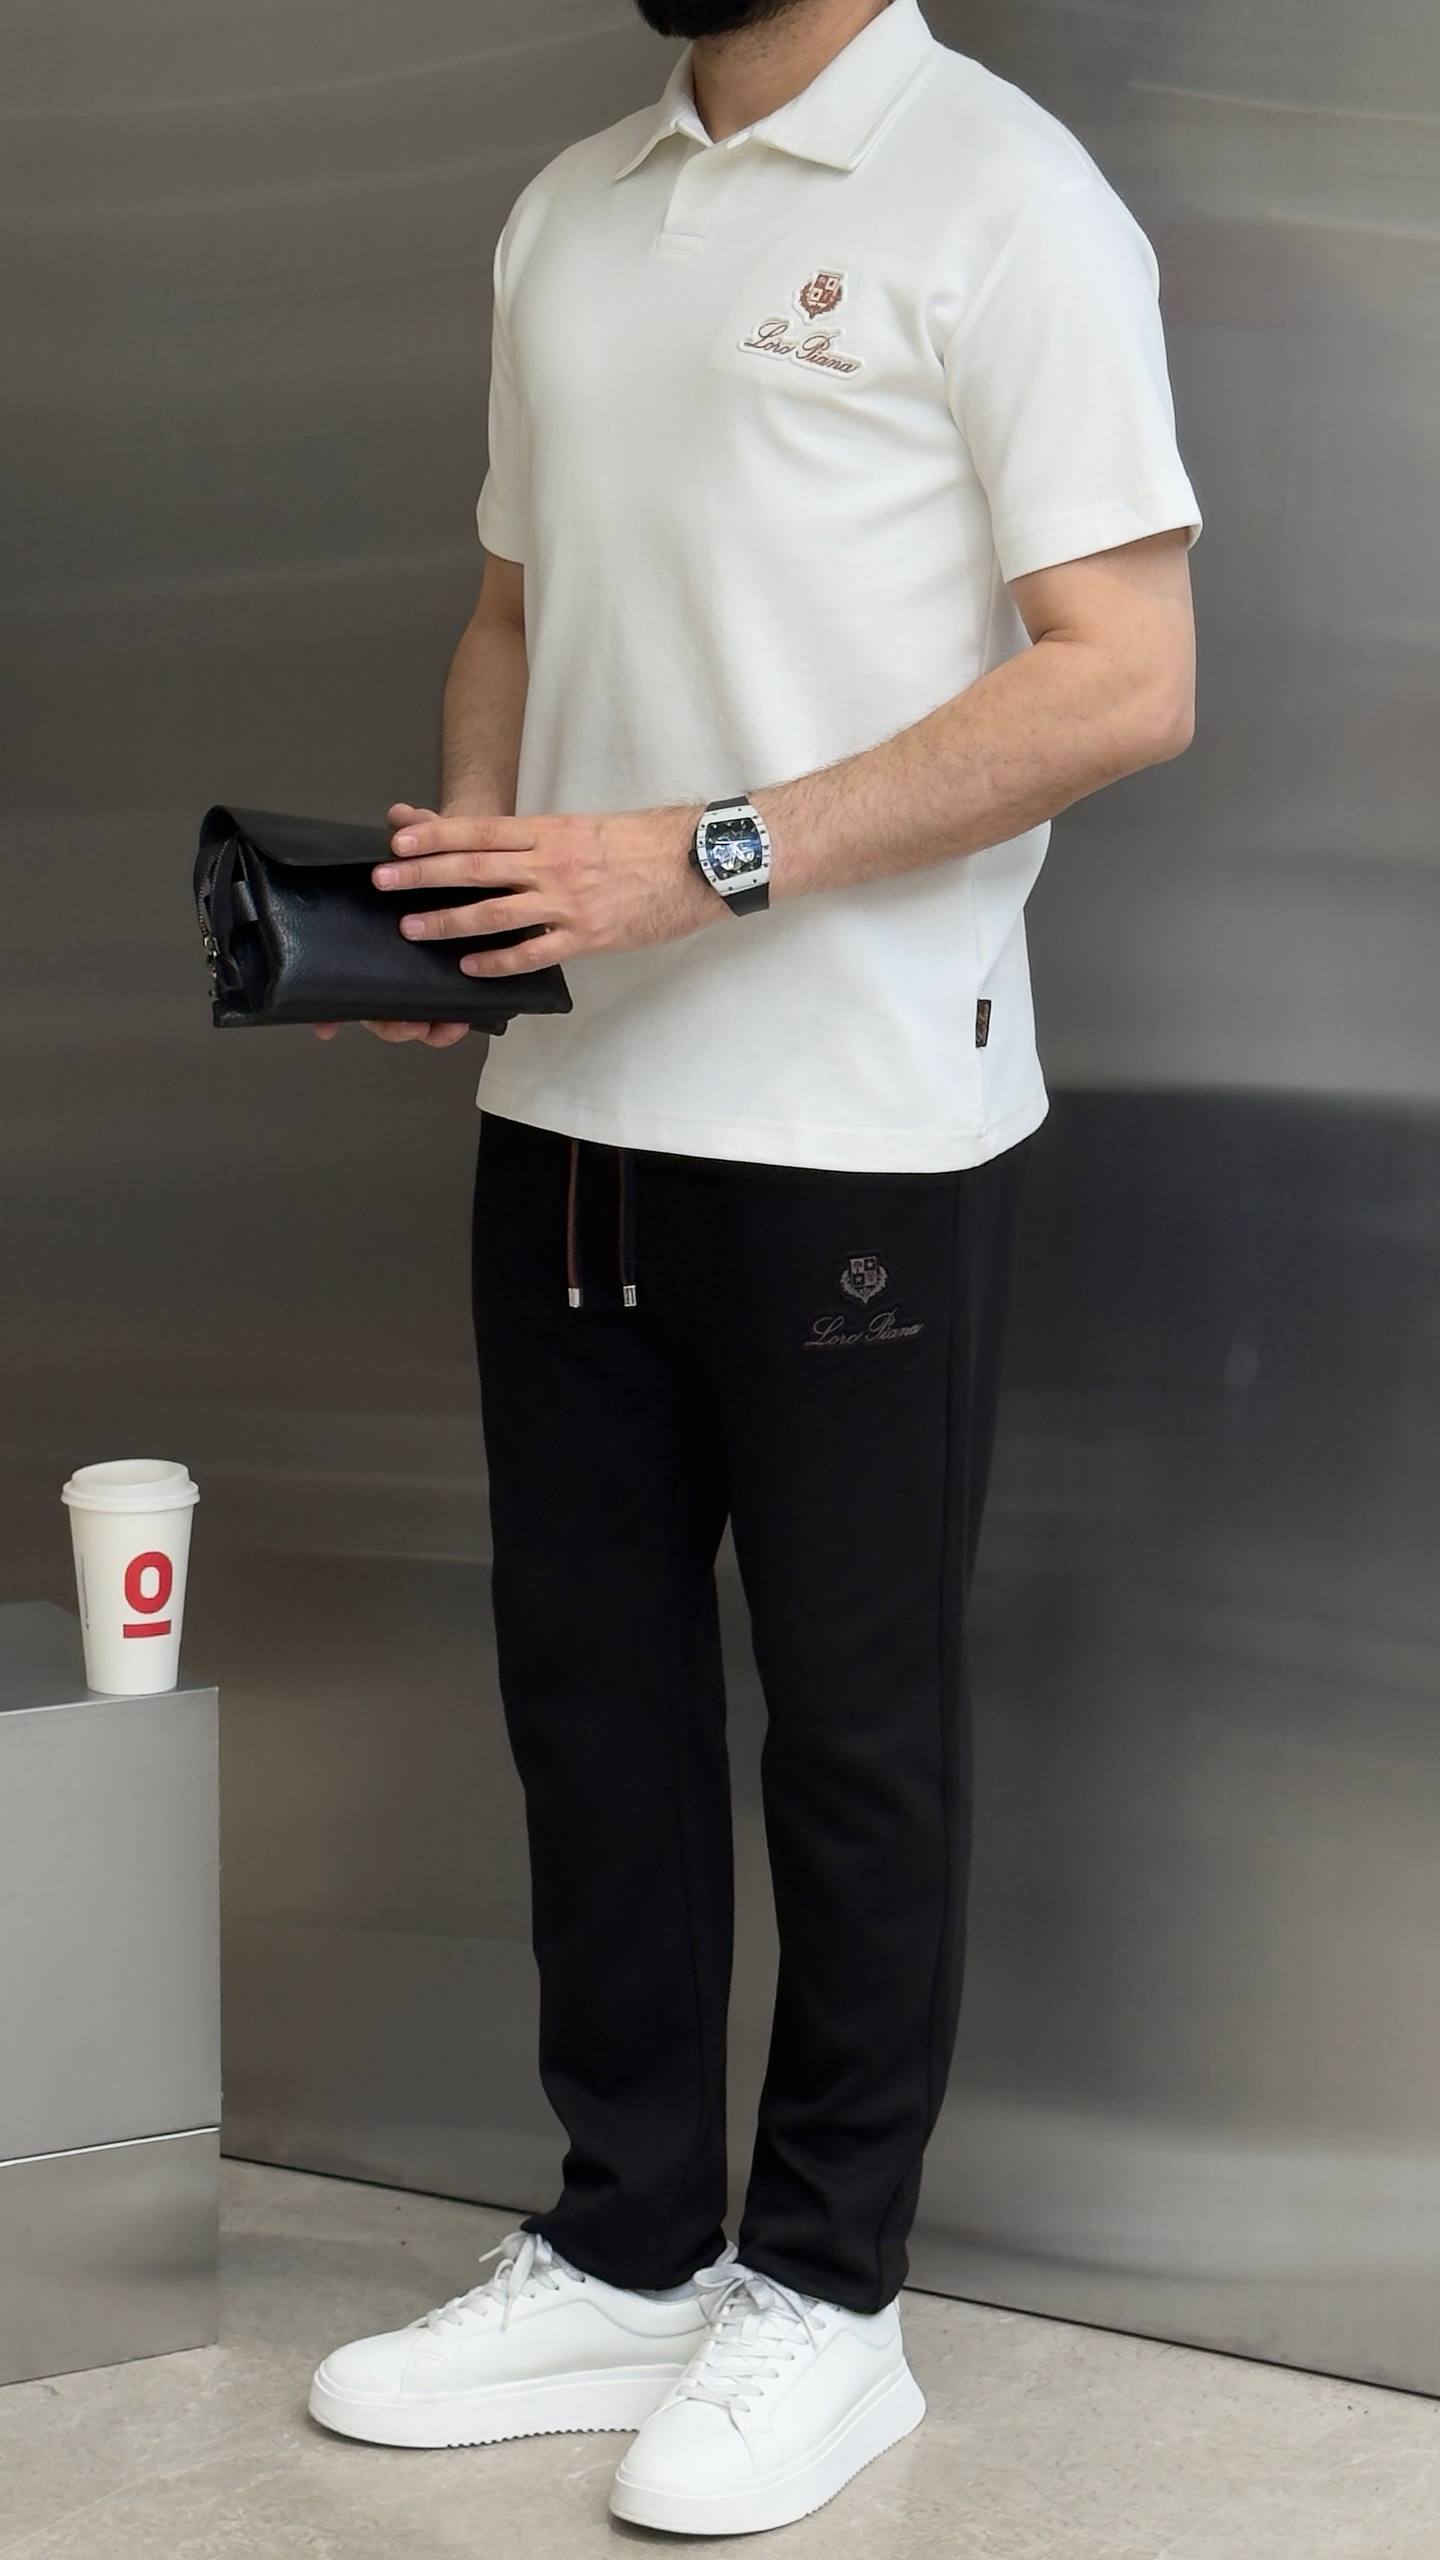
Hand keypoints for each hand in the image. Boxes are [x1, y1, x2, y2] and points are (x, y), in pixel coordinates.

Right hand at [313, 804, 474, 1043]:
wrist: (483, 861)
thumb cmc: (444, 857)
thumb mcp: (432, 842)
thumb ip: (418, 833)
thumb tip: (401, 815)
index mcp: (375, 937)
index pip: (345, 983)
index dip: (329, 1011)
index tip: (325, 1026)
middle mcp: (394, 965)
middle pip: (379, 1013)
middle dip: (391, 1024)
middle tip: (402, 1023)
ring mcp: (421, 978)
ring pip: (411, 1020)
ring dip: (421, 1030)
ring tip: (436, 1026)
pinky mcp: (453, 983)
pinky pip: (446, 1017)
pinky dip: (449, 1025)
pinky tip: (460, 1022)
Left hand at [367, 802, 718, 978]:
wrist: (700, 861)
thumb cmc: (648, 842)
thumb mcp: (589, 828)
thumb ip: (544, 840)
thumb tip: (503, 847)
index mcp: (550, 831)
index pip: (479, 831)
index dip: (434, 837)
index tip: (398, 842)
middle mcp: (552, 864)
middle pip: (473, 868)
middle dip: (422, 876)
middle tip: (382, 882)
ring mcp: (568, 902)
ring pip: (494, 912)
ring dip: (447, 921)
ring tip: (412, 928)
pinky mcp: (588, 935)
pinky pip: (533, 952)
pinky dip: (498, 960)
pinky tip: (470, 966)